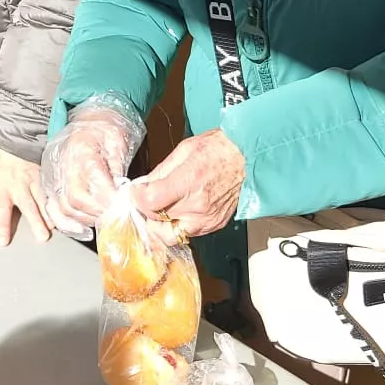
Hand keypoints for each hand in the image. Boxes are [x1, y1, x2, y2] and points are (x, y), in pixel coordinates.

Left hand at [0, 139, 50, 245]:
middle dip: (3, 226)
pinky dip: (52, 207)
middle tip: (3, 241)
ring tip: (43, 235)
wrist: (12, 126)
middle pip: (4, 210)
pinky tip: (58, 218)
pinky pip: (46, 194)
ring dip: (37, 221)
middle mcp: (6, 187)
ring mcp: (24, 183)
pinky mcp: (38, 176)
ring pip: (31, 205)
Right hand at [40, 105, 138, 237]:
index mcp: (81, 149)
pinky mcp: (50, 181)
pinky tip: (81, 227)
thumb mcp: (118, 142)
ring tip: (102, 221)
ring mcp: (53, 173)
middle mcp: (62, 163)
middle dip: (98, 213)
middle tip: (116, 217)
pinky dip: (66, 222)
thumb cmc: (106, 128)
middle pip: (75, 199)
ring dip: (84, 220)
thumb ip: (118, 169)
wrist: (89, 119)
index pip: (93, 182)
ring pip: (63, 207)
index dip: (109, 199)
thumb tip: (122, 195)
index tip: (123, 207)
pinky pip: (52, 207)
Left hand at [130, 129, 245, 237]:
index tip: (137, 191)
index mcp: (189, 181)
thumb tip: (143, 186)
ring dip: (160, 224)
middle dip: (146, 210)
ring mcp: (207, 219)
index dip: (137, 197)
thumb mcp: (184, 150)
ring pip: (169, 235)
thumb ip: (160, 171)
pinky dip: (177, 225)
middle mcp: (198, 205)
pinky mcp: (214, 226)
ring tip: (160, 209)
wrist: (248, 158)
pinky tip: (178, 211)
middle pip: (156, 220)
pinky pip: (186, 234)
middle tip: (146, 199)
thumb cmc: (218, 149)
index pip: (150, 202)